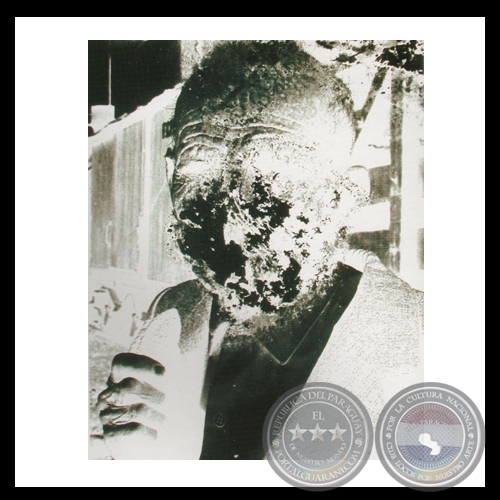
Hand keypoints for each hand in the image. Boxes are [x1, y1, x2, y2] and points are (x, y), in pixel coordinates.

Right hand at [97, 309, 208, 458]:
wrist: (169, 440)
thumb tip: (224, 324)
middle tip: (166, 400)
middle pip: (124, 385)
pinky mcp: (113, 435)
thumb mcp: (195, 376)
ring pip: (127, 409)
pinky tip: (155, 435)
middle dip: (148, 393)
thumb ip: (208, 351)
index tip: (165, 372)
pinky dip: (144, 433)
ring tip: (164, 420)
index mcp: (128, 373)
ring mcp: (111, 413)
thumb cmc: (179, 399)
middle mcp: (114, 390)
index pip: (123, 362)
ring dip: (150, 415)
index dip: (141, 365)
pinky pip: (126, 432)